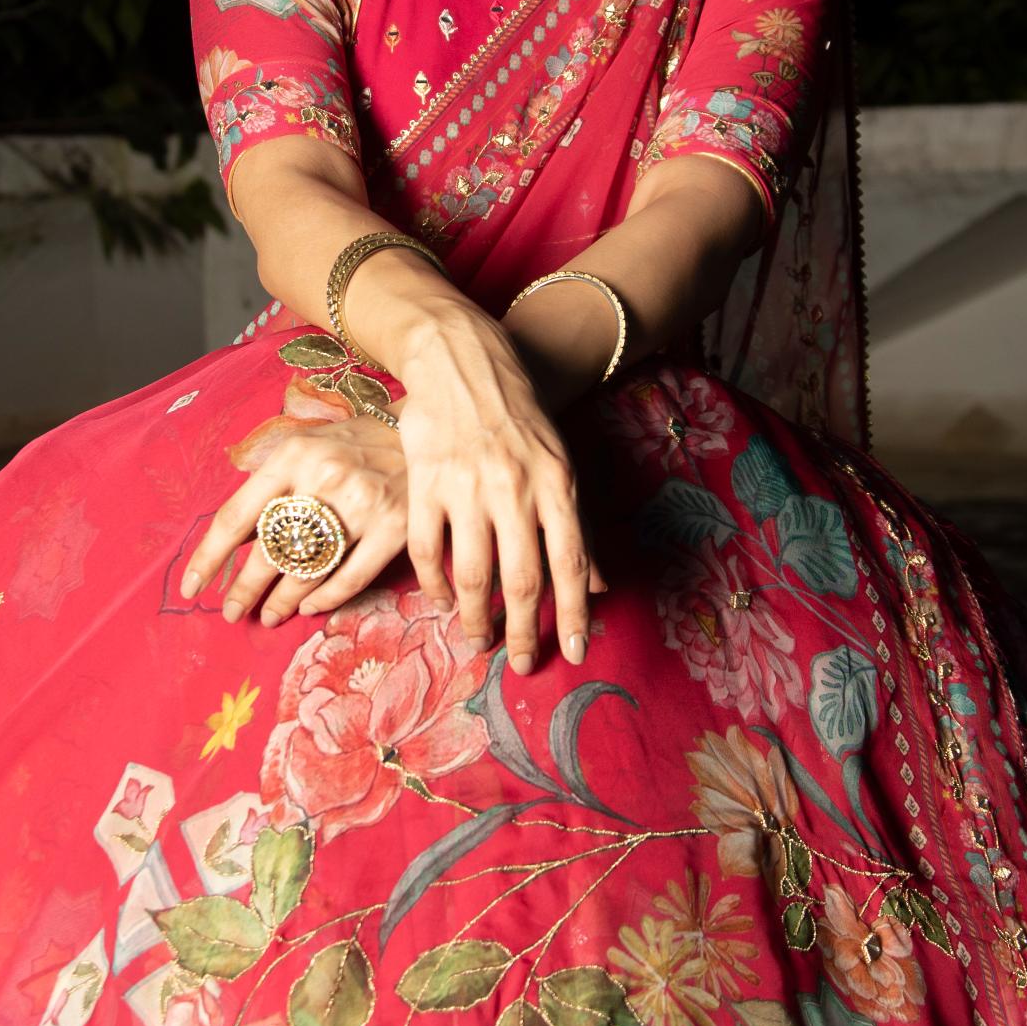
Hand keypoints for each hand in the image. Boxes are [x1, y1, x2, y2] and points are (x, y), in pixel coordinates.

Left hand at [179, 409, 409, 628]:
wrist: (417, 435)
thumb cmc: (350, 445)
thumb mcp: (305, 447)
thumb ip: (271, 486)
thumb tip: (237, 540)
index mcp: (293, 456)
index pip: (237, 516)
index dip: (210, 557)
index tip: (193, 587)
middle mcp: (324, 478)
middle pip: (271, 552)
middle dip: (244, 590)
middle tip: (231, 612)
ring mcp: (362, 505)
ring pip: (308, 571)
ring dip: (282, 601)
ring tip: (268, 615)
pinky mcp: (394, 528)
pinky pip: (350, 578)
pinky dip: (324, 600)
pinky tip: (308, 608)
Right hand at [392, 314, 606, 675]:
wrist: (464, 361)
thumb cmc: (521, 418)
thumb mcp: (561, 464)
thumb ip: (577, 526)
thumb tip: (601, 586)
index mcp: (558, 483)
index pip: (571, 563)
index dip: (574, 614)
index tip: (575, 653)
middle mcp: (515, 488)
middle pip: (522, 579)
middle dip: (526, 631)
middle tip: (524, 664)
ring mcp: (467, 486)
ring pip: (473, 573)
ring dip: (478, 618)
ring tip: (481, 641)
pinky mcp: (425, 483)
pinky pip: (427, 550)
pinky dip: (435, 585)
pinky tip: (443, 602)